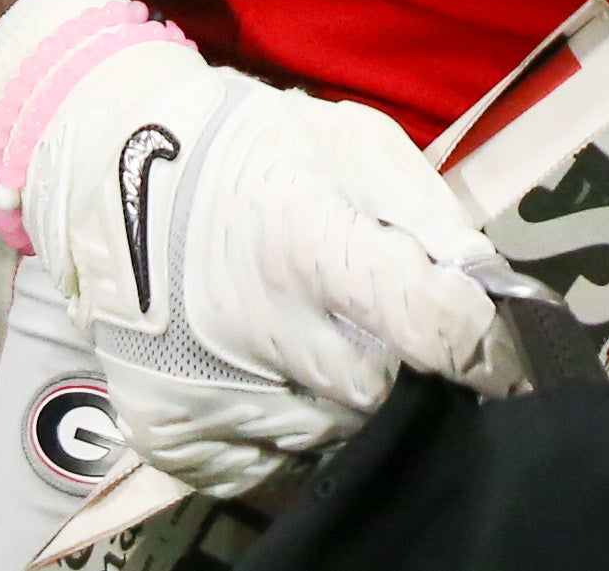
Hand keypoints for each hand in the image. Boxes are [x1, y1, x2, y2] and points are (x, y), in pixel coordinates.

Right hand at [0, 0, 507, 496]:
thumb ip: (430, 218)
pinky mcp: (169, 431)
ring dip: (337, 392)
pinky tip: (262, 364)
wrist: (111, 174)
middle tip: (363, 313)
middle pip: (379, 387)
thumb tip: (494, 296)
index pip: (427, 322)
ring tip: (302, 326)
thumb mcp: (351, 146)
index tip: (497, 348)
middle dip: (390, 356)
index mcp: (303, 236)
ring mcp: (203, 386)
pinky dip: (283, 424)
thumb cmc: (250, 152)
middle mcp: (250, 321)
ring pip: (329, 431)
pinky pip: (269, 463)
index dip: (479, 340)